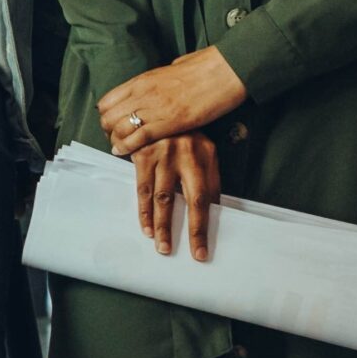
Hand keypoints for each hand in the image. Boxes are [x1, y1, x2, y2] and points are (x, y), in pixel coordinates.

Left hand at [97, 47, 247, 150]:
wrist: (223, 71)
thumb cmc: (201, 68)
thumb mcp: (168, 71)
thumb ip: (154, 82)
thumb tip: (151, 86)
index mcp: (142, 80)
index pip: (107, 101)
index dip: (105, 115)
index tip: (111, 124)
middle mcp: (143, 93)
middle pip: (109, 117)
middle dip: (107, 130)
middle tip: (114, 138)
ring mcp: (155, 108)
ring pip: (119, 128)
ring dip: (116, 140)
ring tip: (118, 147)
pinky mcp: (170, 122)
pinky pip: (138, 137)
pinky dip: (127, 146)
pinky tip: (122, 152)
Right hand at [128, 133, 222, 260]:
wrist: (163, 105)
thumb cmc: (189, 134)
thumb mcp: (207, 152)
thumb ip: (212, 179)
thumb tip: (216, 210)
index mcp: (202, 158)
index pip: (203, 200)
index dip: (200, 228)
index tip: (200, 252)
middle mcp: (181, 157)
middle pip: (180, 201)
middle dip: (176, 229)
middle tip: (173, 252)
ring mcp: (159, 155)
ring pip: (158, 197)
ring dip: (157, 224)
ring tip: (159, 245)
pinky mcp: (141, 154)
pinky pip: (140, 188)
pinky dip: (142, 209)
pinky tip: (144, 225)